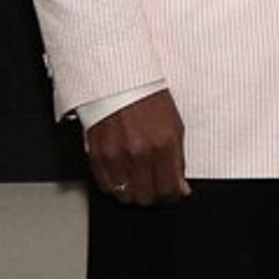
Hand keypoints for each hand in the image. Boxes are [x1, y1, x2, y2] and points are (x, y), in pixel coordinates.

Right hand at [86, 89, 189, 205]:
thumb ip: (178, 160)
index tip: (170, 192)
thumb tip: (180, 188)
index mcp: (163, 146)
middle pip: (147, 197)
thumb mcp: (174, 127)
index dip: (171, 195)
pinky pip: (105, 186)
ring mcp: (117, 156)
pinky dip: (113, 184)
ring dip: (132, 191)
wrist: (118, 81)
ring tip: (136, 177)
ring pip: (125, 196)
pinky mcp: (97, 156)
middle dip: (152, 194)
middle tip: (153, 183)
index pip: (169, 189)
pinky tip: (120, 172)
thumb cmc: (147, 99)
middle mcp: (140, 153)